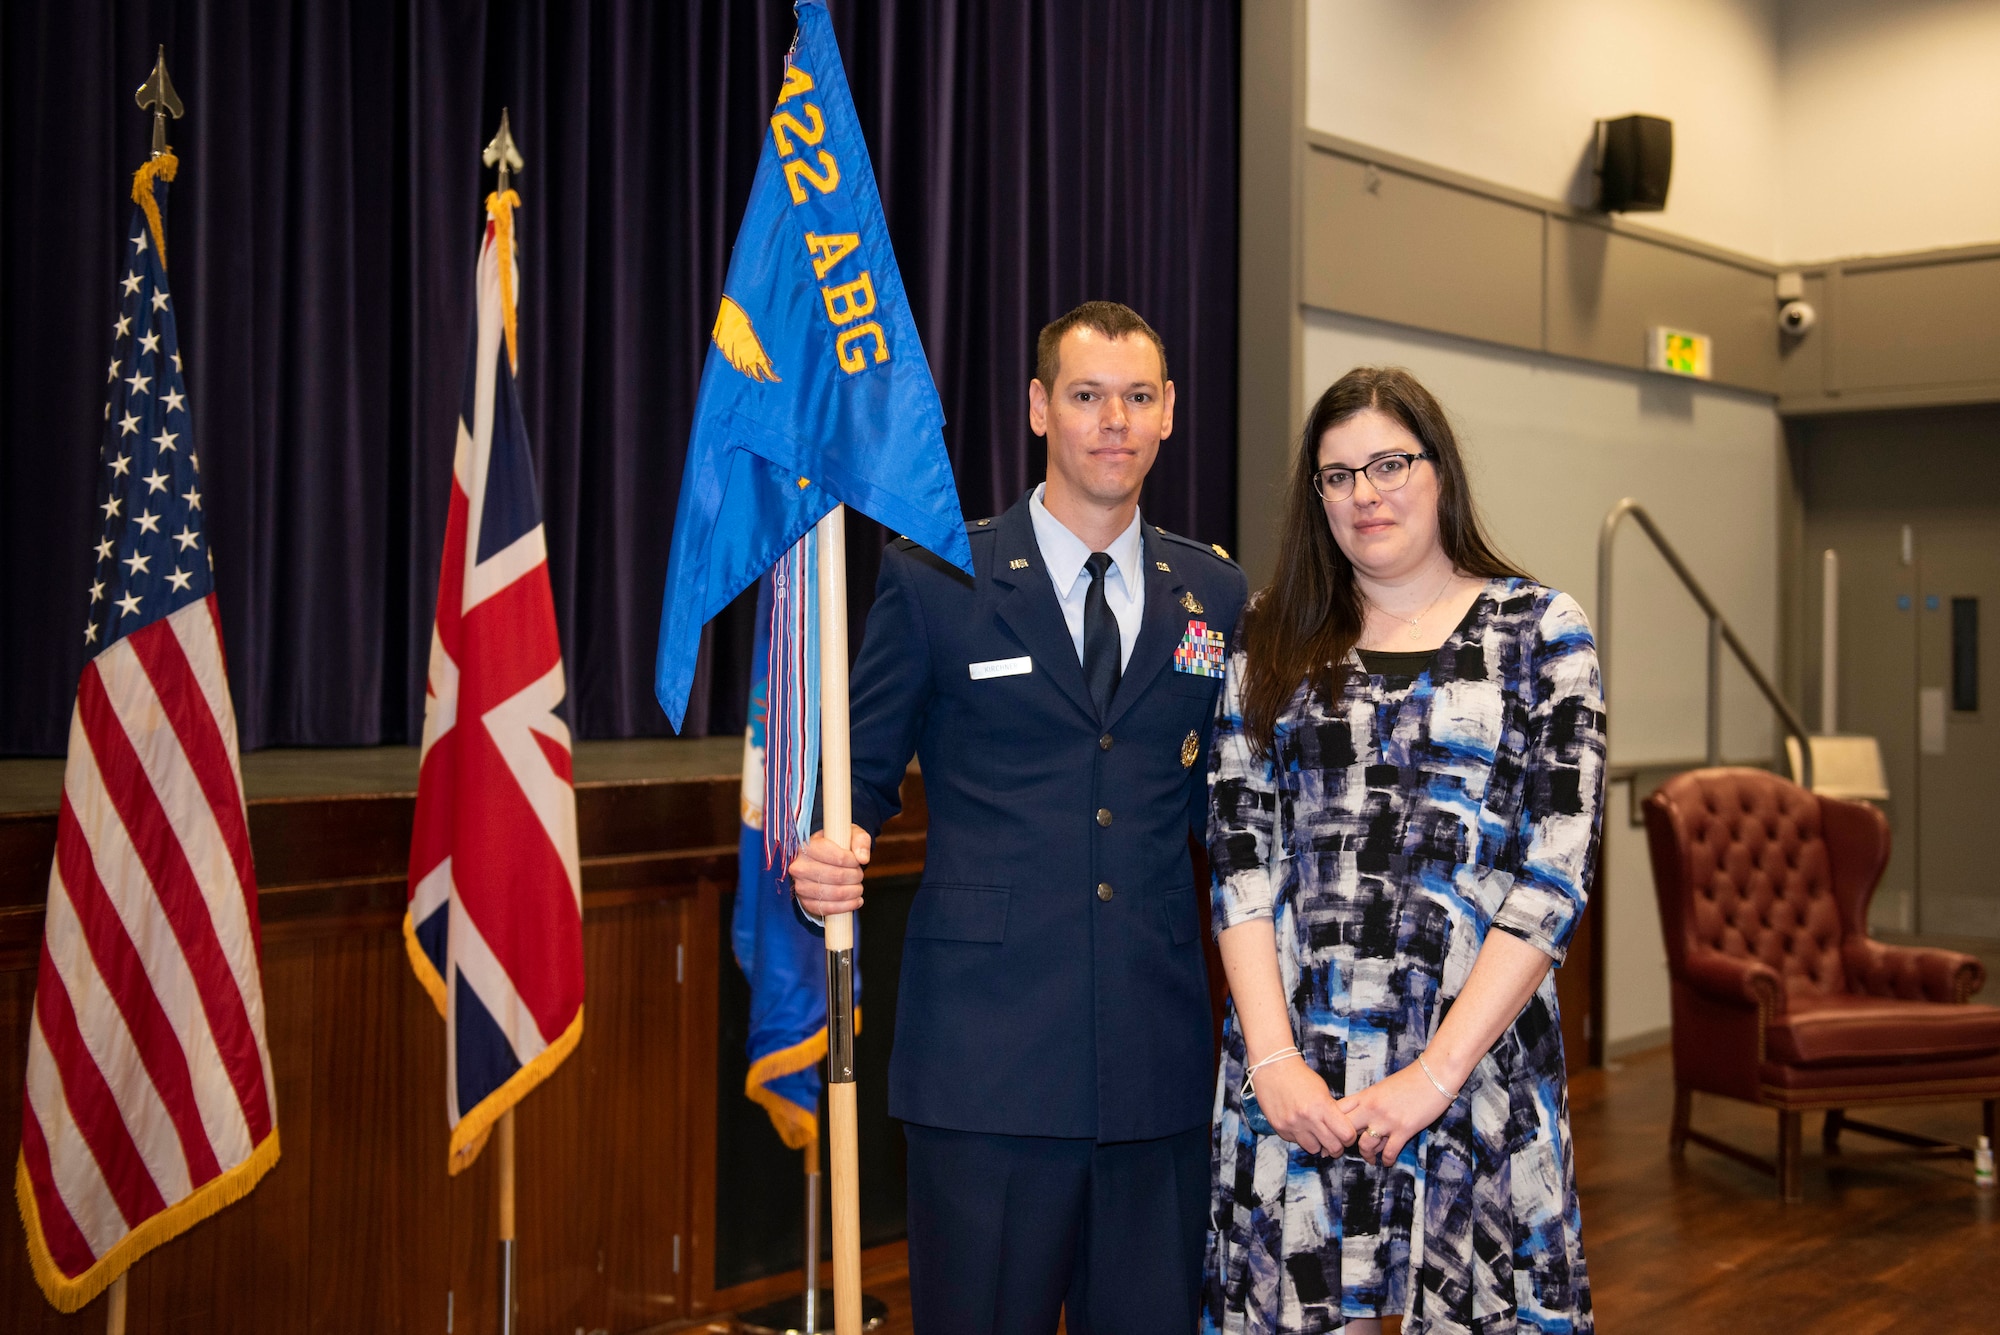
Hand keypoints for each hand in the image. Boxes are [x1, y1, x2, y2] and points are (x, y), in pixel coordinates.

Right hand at [788, 826, 871, 917]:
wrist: (823, 860)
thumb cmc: (837, 845)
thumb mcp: (850, 834)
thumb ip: (860, 841)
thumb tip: (863, 858)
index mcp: (808, 846)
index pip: (837, 857)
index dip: (853, 861)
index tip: (857, 861)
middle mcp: (799, 867)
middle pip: (837, 876)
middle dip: (855, 877)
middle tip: (859, 875)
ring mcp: (800, 886)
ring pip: (834, 894)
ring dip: (852, 892)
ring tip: (858, 888)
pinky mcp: (805, 902)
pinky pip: (827, 908)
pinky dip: (845, 906)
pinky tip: (855, 901)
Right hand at [1248, 1055, 1357, 1156]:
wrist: (1273, 1067)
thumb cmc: (1299, 1075)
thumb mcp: (1322, 1090)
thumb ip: (1331, 1111)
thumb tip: (1340, 1129)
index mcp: (1322, 1106)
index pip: (1346, 1134)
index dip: (1349, 1137)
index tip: (1347, 1135)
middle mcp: (1307, 1118)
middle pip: (1332, 1147)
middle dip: (1336, 1146)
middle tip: (1335, 1140)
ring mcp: (1292, 1125)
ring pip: (1314, 1149)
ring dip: (1317, 1143)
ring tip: (1315, 1132)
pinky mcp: (1280, 1128)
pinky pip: (1296, 1141)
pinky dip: (1300, 1136)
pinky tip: (1298, 1124)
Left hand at [1335, 1062, 1453, 1167]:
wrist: (1434, 1075)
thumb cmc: (1410, 1080)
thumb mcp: (1382, 1087)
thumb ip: (1369, 1101)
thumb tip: (1360, 1116)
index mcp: (1365, 1095)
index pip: (1338, 1110)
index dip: (1331, 1124)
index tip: (1330, 1134)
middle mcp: (1372, 1108)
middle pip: (1345, 1129)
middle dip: (1342, 1143)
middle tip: (1344, 1152)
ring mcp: (1387, 1120)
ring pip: (1365, 1145)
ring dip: (1367, 1155)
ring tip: (1370, 1159)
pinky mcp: (1404, 1129)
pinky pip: (1389, 1151)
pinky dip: (1387, 1160)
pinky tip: (1387, 1161)